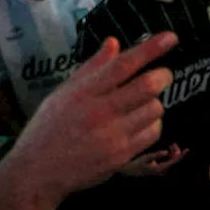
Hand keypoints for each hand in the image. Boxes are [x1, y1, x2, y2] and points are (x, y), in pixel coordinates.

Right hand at [9, 33, 176, 204]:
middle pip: (147, 86)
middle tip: (163, 75)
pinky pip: (152, 132)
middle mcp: (99, 112)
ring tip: (142, 104)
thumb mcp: (64, 93)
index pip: (122, 65)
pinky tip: (139, 124)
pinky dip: (152, 125)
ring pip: (155, 109)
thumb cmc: (50, 128)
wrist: (38, 172)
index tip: (171, 37)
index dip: (150, 49)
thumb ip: (92, 68)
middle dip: (163, 76)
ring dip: (155, 102)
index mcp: (83, 92)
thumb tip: (114, 42)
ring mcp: (112, 136)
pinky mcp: (121, 156)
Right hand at [120, 143, 187, 176]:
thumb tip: (166, 152)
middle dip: (176, 151)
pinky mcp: (161, 168)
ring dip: (173, 152)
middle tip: (173, 144)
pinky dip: (171, 154)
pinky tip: (170, 147)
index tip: (187, 150)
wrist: (130, 170)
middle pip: (174, 160)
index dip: (181, 156)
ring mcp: (162, 170)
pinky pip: (170, 160)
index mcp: (160, 169)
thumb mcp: (146, 157)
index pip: (174, 162)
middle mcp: (162, 171)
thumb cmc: (137, 163)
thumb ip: (156, 155)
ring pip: (172, 160)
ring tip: (172, 144)